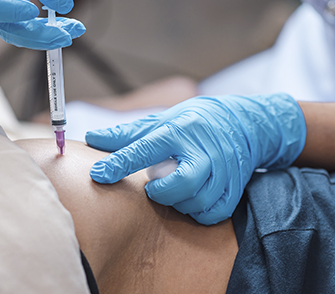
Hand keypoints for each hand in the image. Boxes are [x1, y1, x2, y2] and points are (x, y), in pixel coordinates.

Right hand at [0, 0, 85, 49]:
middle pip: (1, 25)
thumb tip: (63, 4)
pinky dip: (48, 32)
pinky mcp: (7, 19)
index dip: (6, 11)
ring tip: (74, 30)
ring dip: (46, 36)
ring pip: (16, 33)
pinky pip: (26, 31)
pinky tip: (69, 29)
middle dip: (35, 33)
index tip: (33, 10)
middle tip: (64, 34)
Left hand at [87, 93, 306, 224]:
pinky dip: (198, 212)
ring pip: (197, 201)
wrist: (243, 124)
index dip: (119, 164)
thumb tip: (91, 138)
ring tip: (172, 190)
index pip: (145, 148)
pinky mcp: (235, 188)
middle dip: (160, 191)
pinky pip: (213, 213)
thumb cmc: (192, 122)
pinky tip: (190, 200)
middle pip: (181, 182)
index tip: (98, 174)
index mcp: (178, 130)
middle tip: (153, 187)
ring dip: (178, 203)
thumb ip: (126, 134)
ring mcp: (223, 170)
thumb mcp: (160, 120)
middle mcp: (203, 150)